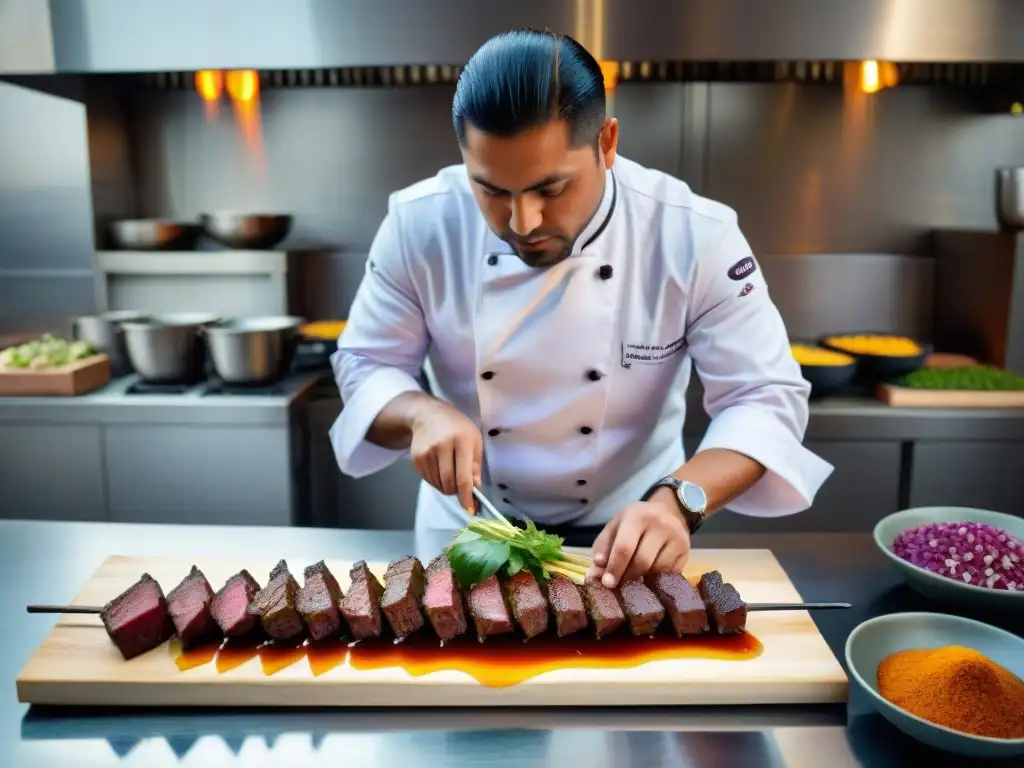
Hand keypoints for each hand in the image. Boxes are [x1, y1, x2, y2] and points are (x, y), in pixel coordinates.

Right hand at [408, 398, 482, 512]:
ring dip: (447, 486)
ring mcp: (426, 453)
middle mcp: (442, 446)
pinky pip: (429, 480)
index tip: (470, 507)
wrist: (428, 415)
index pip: (463, 477)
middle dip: (457, 491)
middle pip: (449, 483)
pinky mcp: (416, 459)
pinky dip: (437, 481)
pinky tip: (440, 467)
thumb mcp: (474, 440)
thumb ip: (476, 465)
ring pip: (438, 484)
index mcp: (461, 441)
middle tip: (462, 488)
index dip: (466, 496)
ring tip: (451, 472)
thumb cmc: (457, 428)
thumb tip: (475, 488)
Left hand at [587, 491, 690, 587]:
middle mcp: (659, 524)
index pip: (624, 547)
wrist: (667, 511)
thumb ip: (603, 549)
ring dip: (642, 580)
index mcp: (637, 516)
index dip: (615, 568)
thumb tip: (594, 576)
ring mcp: (676, 538)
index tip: (607, 584)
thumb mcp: (615, 527)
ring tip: (633, 581)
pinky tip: (648, 578)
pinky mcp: (686, 551)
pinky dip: (656, 580)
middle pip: (642, 561)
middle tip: (619, 587)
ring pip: (657, 570)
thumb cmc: (634, 522)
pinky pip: (669, 574)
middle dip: (627, 578)